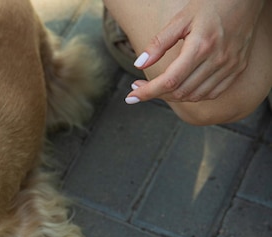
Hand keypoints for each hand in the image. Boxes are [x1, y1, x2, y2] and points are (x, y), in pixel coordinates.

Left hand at [125, 0, 265, 104]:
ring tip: (158, 87)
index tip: (131, 96)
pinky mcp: (237, 68)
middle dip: (155, 94)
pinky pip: (212, 93)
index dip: (147, 92)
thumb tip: (139, 64)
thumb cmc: (210, 5)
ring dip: (172, 96)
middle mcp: (217, 60)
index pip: (169, 81)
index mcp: (201, 47)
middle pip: (180, 92)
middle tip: (139, 87)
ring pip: (195, 96)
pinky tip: (181, 86)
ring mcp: (230, 67)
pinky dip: (193, 95)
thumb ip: (158, 43)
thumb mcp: (180, 19)